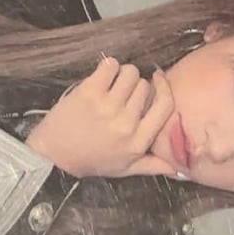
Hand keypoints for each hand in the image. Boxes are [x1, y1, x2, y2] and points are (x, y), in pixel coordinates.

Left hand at [29, 57, 178, 177]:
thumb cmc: (91, 161)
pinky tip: (101, 77)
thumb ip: (153, 165)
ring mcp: (107, 106)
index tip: (158, 79)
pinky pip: (110, 65)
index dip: (164, 87)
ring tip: (112, 85)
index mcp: (138, 141)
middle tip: (123, 94)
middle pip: (145, 86)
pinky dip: (107, 67)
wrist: (54, 156)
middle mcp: (126, 123)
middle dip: (136, 85)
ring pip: (130, 72)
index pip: (165, 105)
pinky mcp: (89, 92)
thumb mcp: (125, 169)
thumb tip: (180, 168)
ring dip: (122, 74)